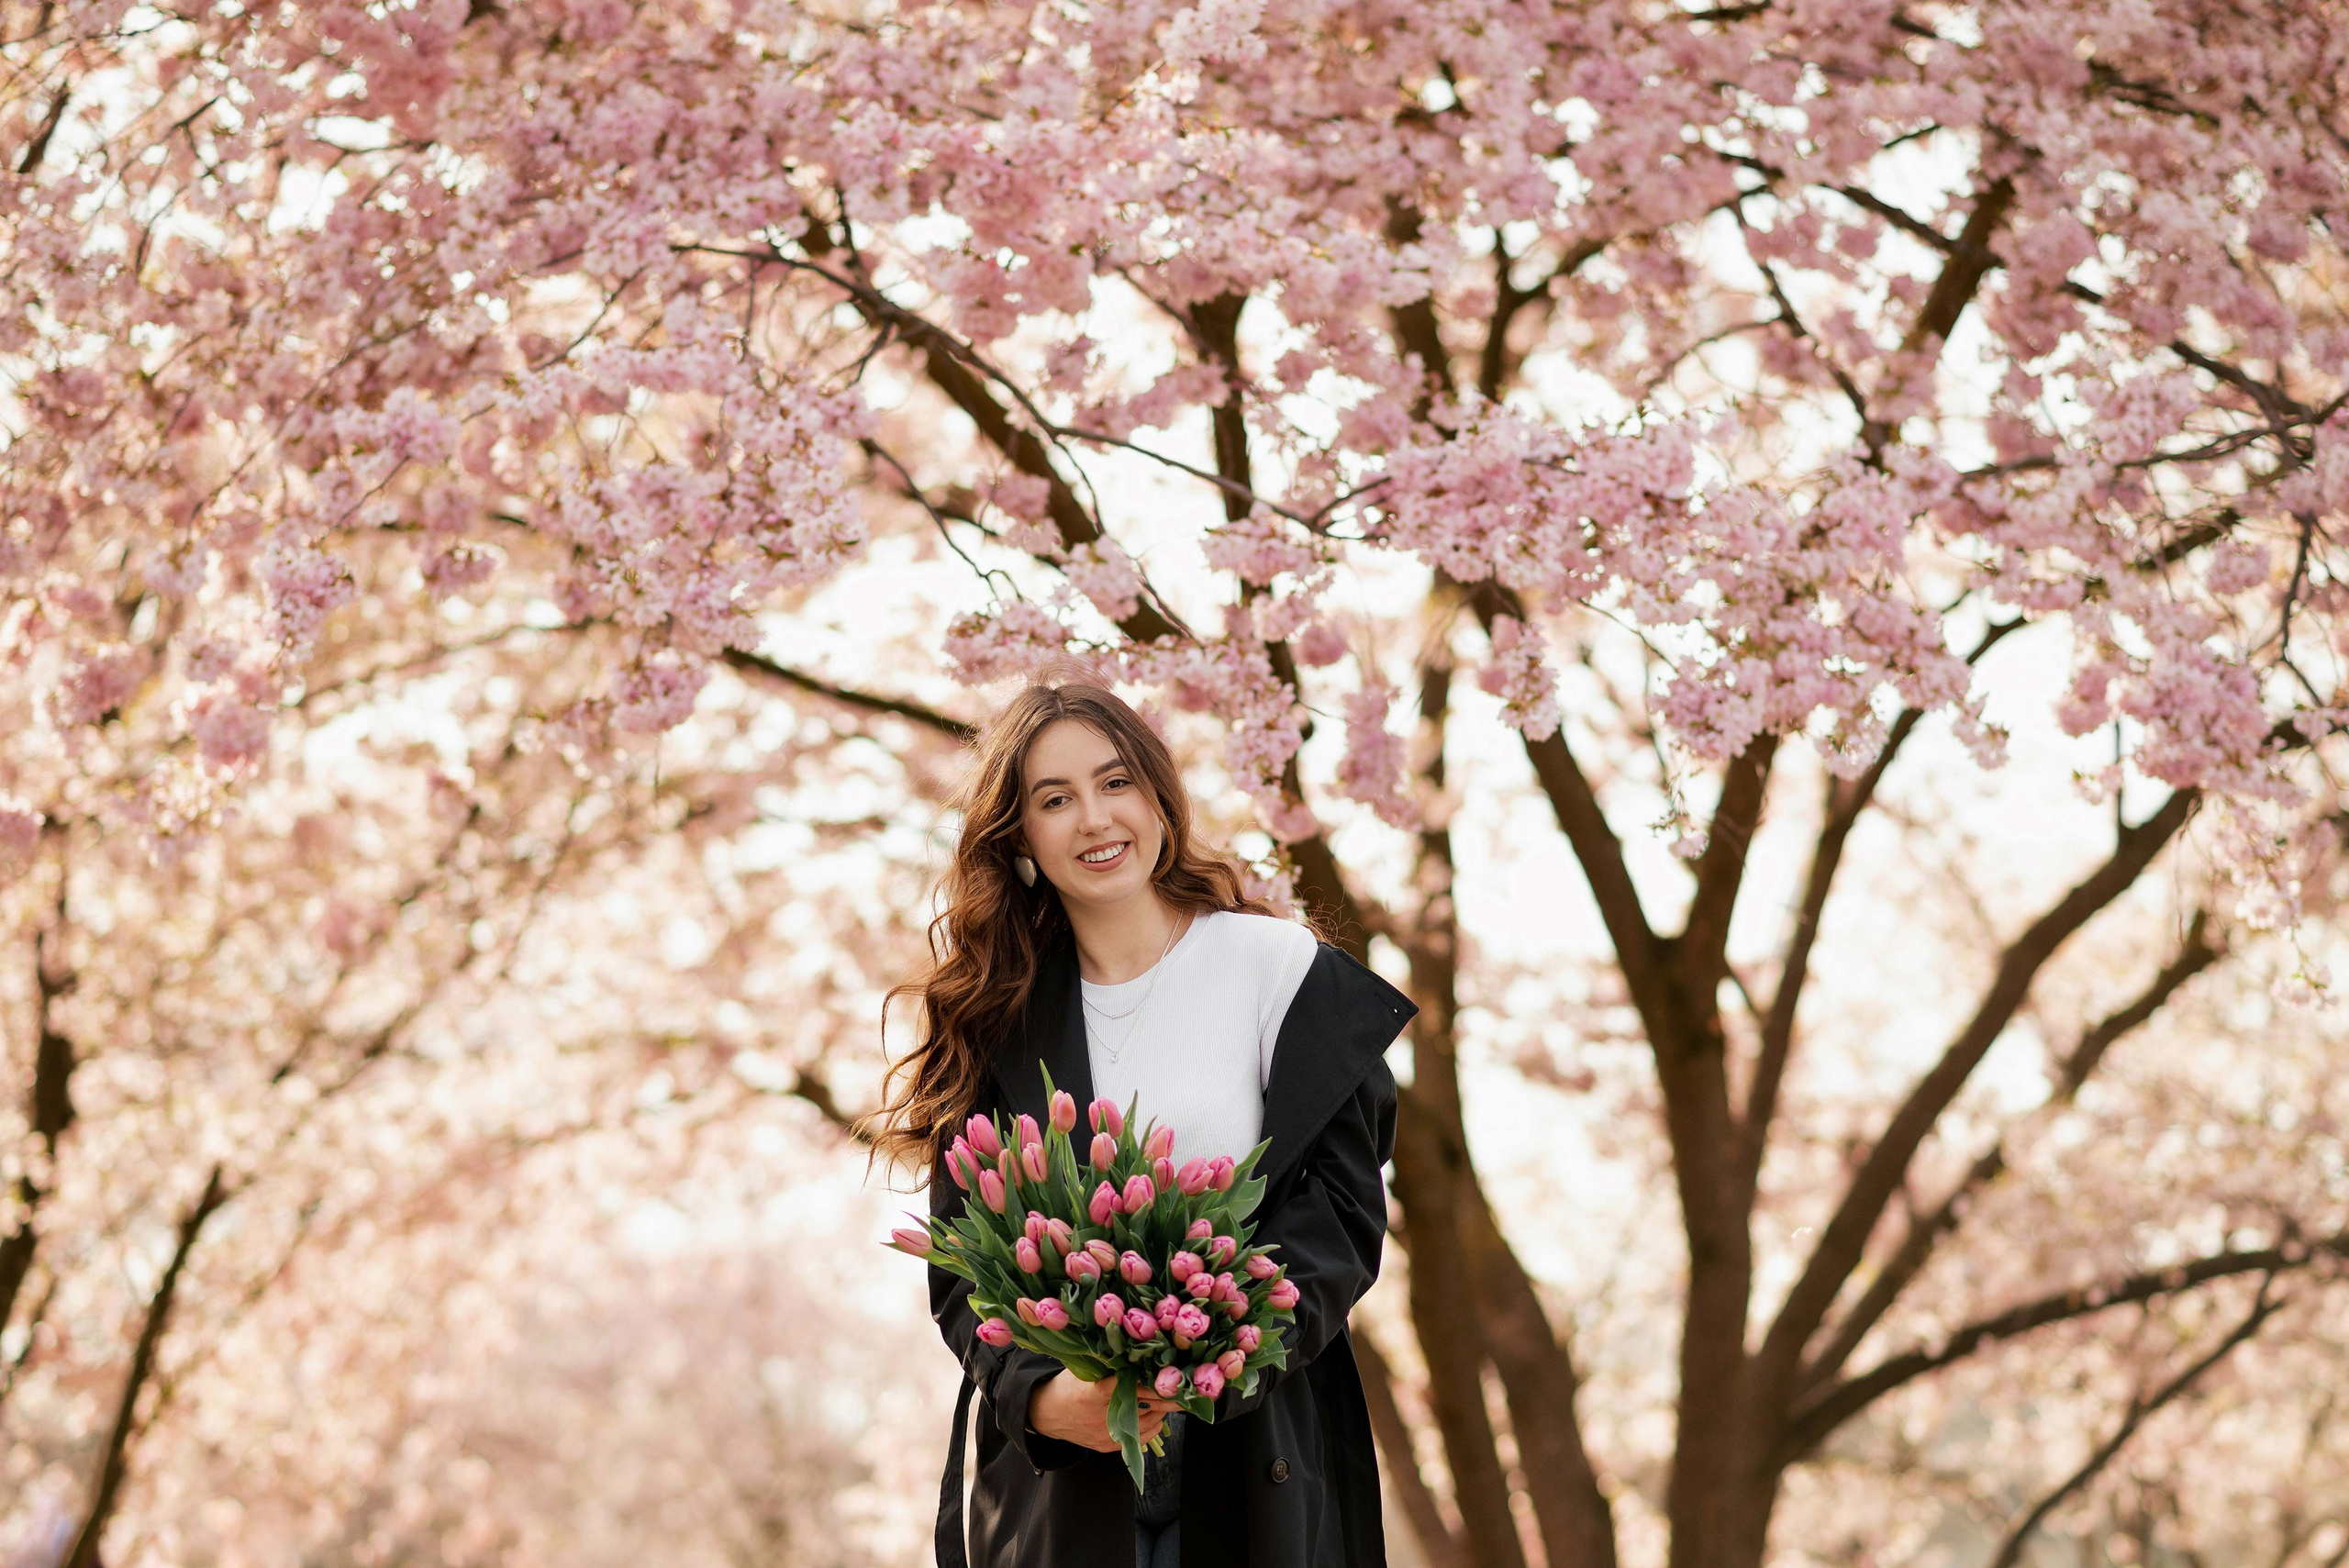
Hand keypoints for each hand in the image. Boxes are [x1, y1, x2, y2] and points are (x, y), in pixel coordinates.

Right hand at [1026, 1370, 1179, 1452]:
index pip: (1131, 1388)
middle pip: (1144, 1406)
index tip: (1170, 1373)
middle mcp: (1101, 1417)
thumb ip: (1108, 1366)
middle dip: (1167, 1397)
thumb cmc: (1066, 1385)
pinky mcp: (1108, 1446)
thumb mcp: (1082, 1370)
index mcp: (1094, 1394)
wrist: (1046, 1414)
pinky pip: (1140, 1438)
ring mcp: (1106, 1435)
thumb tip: (1138, 1355)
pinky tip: (1160, 1414)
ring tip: (1175, 1398)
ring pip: (1146, 1423)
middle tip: (1186, 1387)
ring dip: (1162, 1410)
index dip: (1153, 1382)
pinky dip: (1153, 1426)